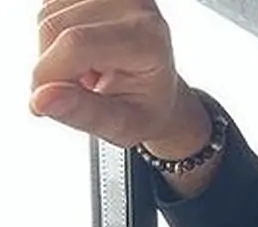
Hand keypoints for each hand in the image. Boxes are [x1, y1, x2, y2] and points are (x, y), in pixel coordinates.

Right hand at [31, 0, 205, 151]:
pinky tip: (81, 50)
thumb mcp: (123, 125)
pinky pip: (47, 8)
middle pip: (53, 27)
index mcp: (148, 39)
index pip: (76, 44)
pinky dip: (54, 35)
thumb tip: (42, 99)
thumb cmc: (145, 106)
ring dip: (52, 52)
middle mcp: (134, 3)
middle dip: (51, 66)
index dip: (48, 75)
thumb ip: (83, 114)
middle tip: (79, 88)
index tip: (43, 103)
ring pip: (45, 17)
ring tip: (86, 68)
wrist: (157, 87)